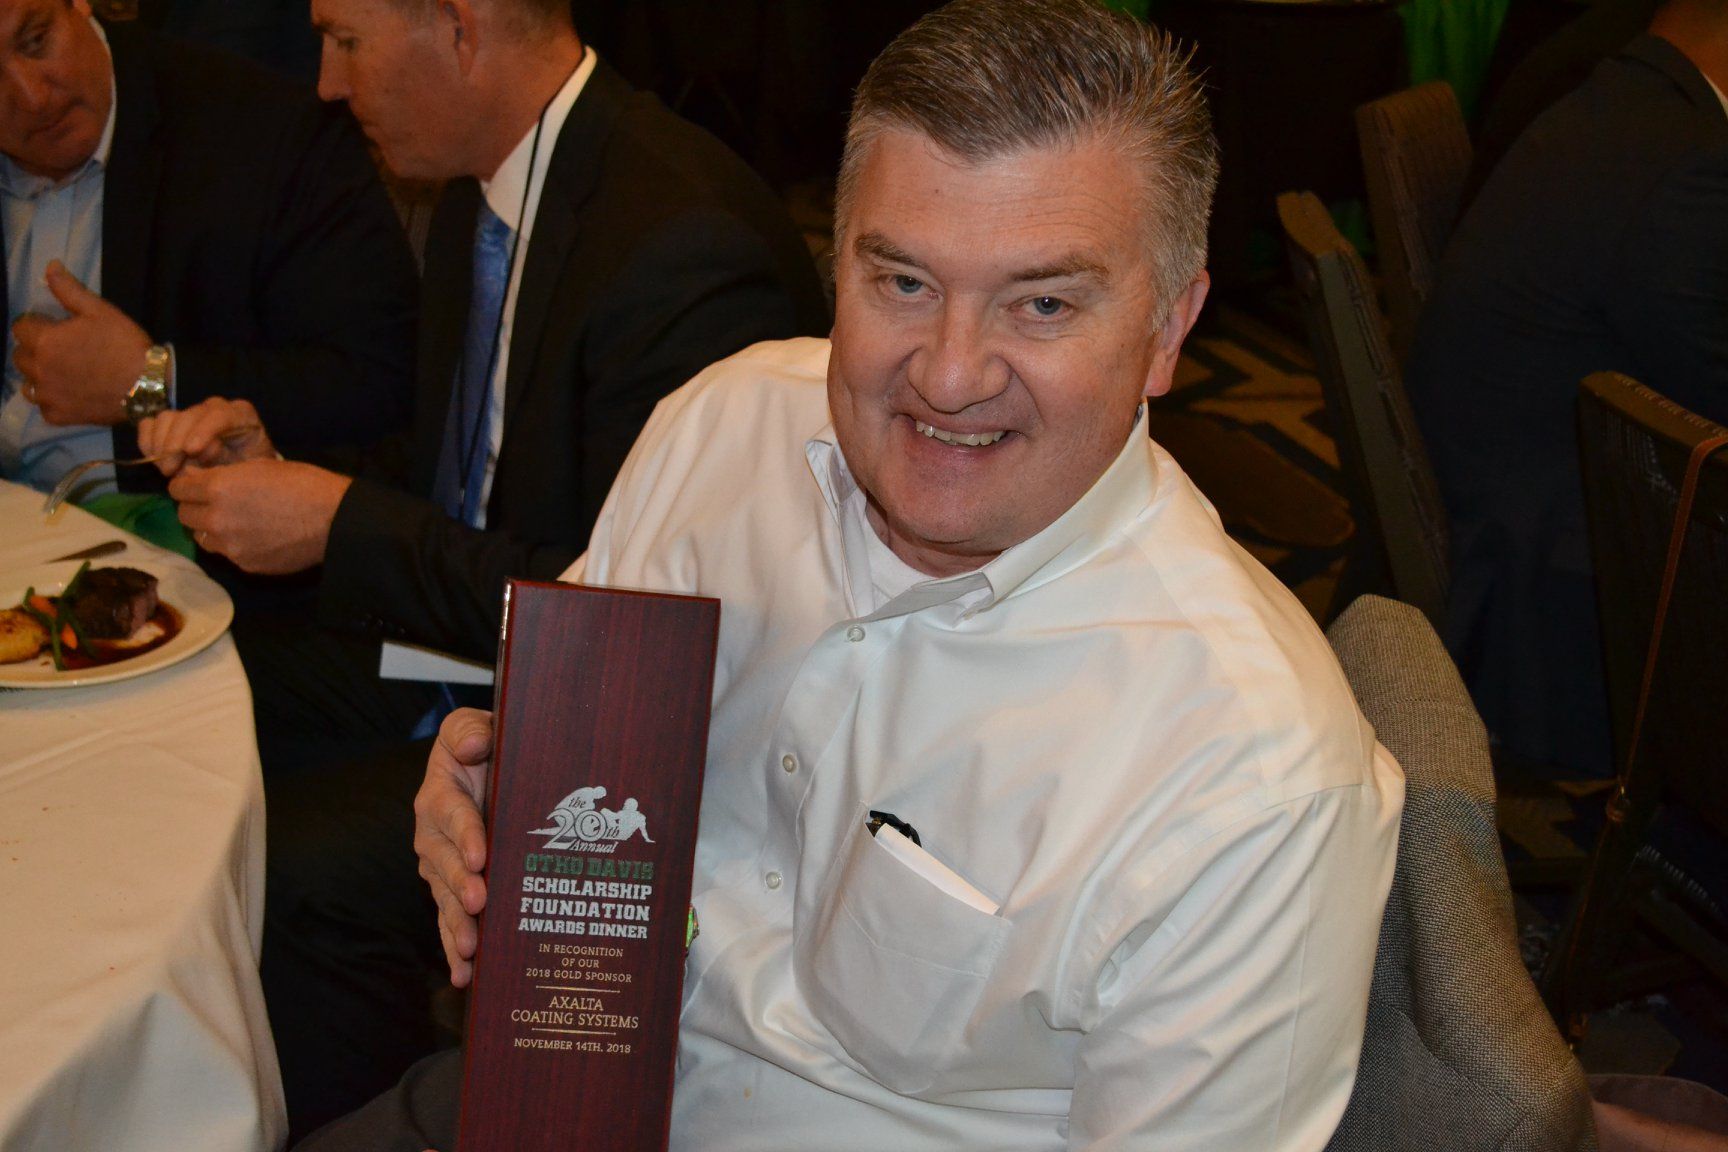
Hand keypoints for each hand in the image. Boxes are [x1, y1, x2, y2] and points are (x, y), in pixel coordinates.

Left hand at [11, 260, 151, 425]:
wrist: (149, 385)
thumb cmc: (124, 345)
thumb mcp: (100, 311)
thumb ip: (69, 290)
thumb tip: (50, 266)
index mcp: (45, 341)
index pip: (20, 328)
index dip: (37, 325)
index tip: (55, 328)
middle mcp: (38, 369)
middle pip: (19, 356)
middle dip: (35, 350)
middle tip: (61, 351)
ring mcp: (47, 396)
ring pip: (28, 383)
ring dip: (39, 376)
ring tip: (63, 374)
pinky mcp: (59, 416)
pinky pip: (44, 407)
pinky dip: (53, 400)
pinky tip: (70, 394)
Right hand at [138, 397, 275, 477]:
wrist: (240, 473)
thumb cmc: (247, 470)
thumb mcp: (245, 468)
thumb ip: (226, 461)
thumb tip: (196, 457)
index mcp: (241, 414)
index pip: (219, 414)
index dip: (202, 430)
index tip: (191, 451)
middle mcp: (215, 408)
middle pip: (188, 416)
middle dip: (176, 444)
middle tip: (171, 470)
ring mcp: (191, 413)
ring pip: (167, 418)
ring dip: (161, 445)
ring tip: (167, 469)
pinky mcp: (171, 421)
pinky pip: (150, 423)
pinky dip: (148, 441)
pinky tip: (154, 458)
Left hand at [168, 458, 350, 573]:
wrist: (335, 519)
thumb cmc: (303, 483)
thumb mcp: (260, 466)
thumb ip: (223, 474)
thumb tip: (194, 476)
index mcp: (218, 488)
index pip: (178, 488)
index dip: (187, 484)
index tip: (197, 484)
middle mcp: (216, 519)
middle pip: (184, 514)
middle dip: (195, 506)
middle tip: (217, 502)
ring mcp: (230, 545)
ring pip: (201, 537)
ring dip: (210, 528)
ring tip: (235, 521)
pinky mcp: (245, 564)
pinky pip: (226, 553)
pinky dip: (233, 544)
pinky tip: (256, 536)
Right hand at [415, 709, 493, 987]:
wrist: (489, 768)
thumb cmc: (486, 746)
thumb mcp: (478, 726)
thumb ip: (471, 729)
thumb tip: (471, 745)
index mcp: (441, 792)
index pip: (452, 813)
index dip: (465, 835)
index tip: (480, 856)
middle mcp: (433, 834)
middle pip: (444, 863)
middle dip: (460, 885)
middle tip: (479, 903)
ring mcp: (441, 866)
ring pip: (445, 898)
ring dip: (456, 925)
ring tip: (470, 949)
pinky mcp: (452, 890)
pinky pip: (449, 922)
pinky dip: (454, 948)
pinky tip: (465, 975)